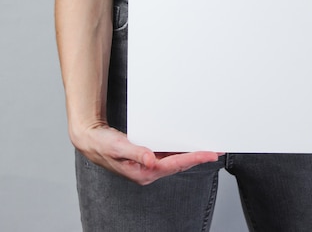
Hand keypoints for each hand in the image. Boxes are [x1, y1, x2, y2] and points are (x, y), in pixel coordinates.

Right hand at [73, 123, 220, 185]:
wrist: (92, 140)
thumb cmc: (103, 144)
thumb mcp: (118, 146)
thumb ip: (136, 153)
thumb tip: (151, 159)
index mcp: (144, 172)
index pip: (175, 165)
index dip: (194, 158)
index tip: (210, 154)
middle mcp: (148, 171)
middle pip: (180, 164)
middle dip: (199, 157)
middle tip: (217, 150)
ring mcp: (149, 166)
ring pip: (177, 161)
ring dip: (192, 154)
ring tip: (209, 148)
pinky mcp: (148, 159)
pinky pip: (170, 156)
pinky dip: (181, 151)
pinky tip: (189, 146)